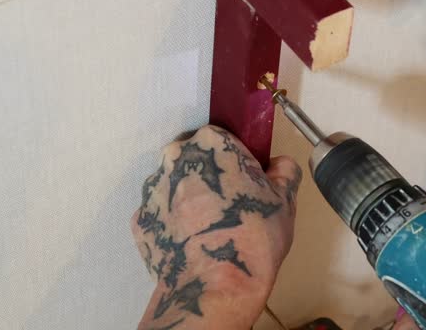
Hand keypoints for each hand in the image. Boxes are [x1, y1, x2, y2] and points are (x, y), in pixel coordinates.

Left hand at [131, 125, 301, 329]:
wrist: (216, 285)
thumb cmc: (253, 235)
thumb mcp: (285, 198)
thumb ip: (283, 171)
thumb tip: (279, 166)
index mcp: (211, 142)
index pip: (224, 139)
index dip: (237, 161)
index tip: (245, 182)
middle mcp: (175, 158)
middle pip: (193, 159)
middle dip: (208, 176)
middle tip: (228, 205)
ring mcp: (152, 189)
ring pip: (173, 185)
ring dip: (187, 199)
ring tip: (209, 228)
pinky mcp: (140, 220)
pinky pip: (159, 215)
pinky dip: (172, 224)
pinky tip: (191, 242)